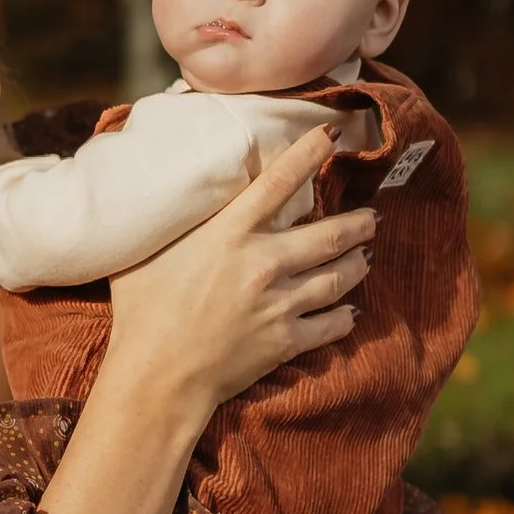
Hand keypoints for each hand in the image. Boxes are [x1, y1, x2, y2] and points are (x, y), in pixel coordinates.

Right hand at [103, 129, 373, 426]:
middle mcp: (262, 263)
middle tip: (372, 217)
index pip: (280, 181)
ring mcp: (279, 304)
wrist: (157, 378)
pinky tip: (352, 312)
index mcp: (228, 234)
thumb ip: (171, 222)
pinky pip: (329, 325)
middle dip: (358, 223)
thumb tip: (165, 190)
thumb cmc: (141, 312)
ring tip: (367, 256)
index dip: (310, 153)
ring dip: (358, 264)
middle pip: (329, 235)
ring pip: (337, 278)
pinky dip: (345, 317)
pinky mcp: (285, 342)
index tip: (333, 135)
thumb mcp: (146, 252)